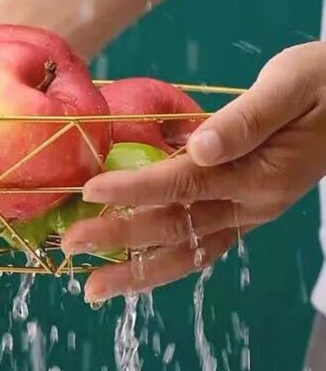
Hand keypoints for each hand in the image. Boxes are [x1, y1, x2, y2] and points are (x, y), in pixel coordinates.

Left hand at [62, 41, 325, 302]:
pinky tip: (135, 267)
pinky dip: (164, 260)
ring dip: (138, 272)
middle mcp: (253, 205)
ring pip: (187, 253)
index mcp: (260, 174)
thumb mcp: (289, 86)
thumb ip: (245, 119)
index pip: (182, 184)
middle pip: (175, 227)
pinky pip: (199, 245)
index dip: (133, 188)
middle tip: (71, 246)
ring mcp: (249, 215)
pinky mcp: (244, 213)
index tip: (89, 191)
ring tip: (95, 287)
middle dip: (120, 239)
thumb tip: (201, 147)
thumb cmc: (323, 84)